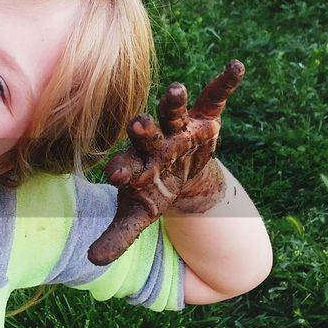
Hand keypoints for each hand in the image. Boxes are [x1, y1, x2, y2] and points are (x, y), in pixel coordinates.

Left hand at [87, 60, 244, 264]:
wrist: (179, 176)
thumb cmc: (152, 193)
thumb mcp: (139, 216)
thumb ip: (118, 236)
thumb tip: (92, 261)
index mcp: (135, 165)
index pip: (126, 167)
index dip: (121, 170)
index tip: (114, 176)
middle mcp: (154, 142)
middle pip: (146, 132)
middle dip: (144, 128)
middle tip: (138, 122)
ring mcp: (178, 128)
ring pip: (173, 110)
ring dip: (175, 101)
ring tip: (178, 90)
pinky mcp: (204, 117)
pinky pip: (214, 96)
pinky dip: (225, 82)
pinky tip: (236, 67)